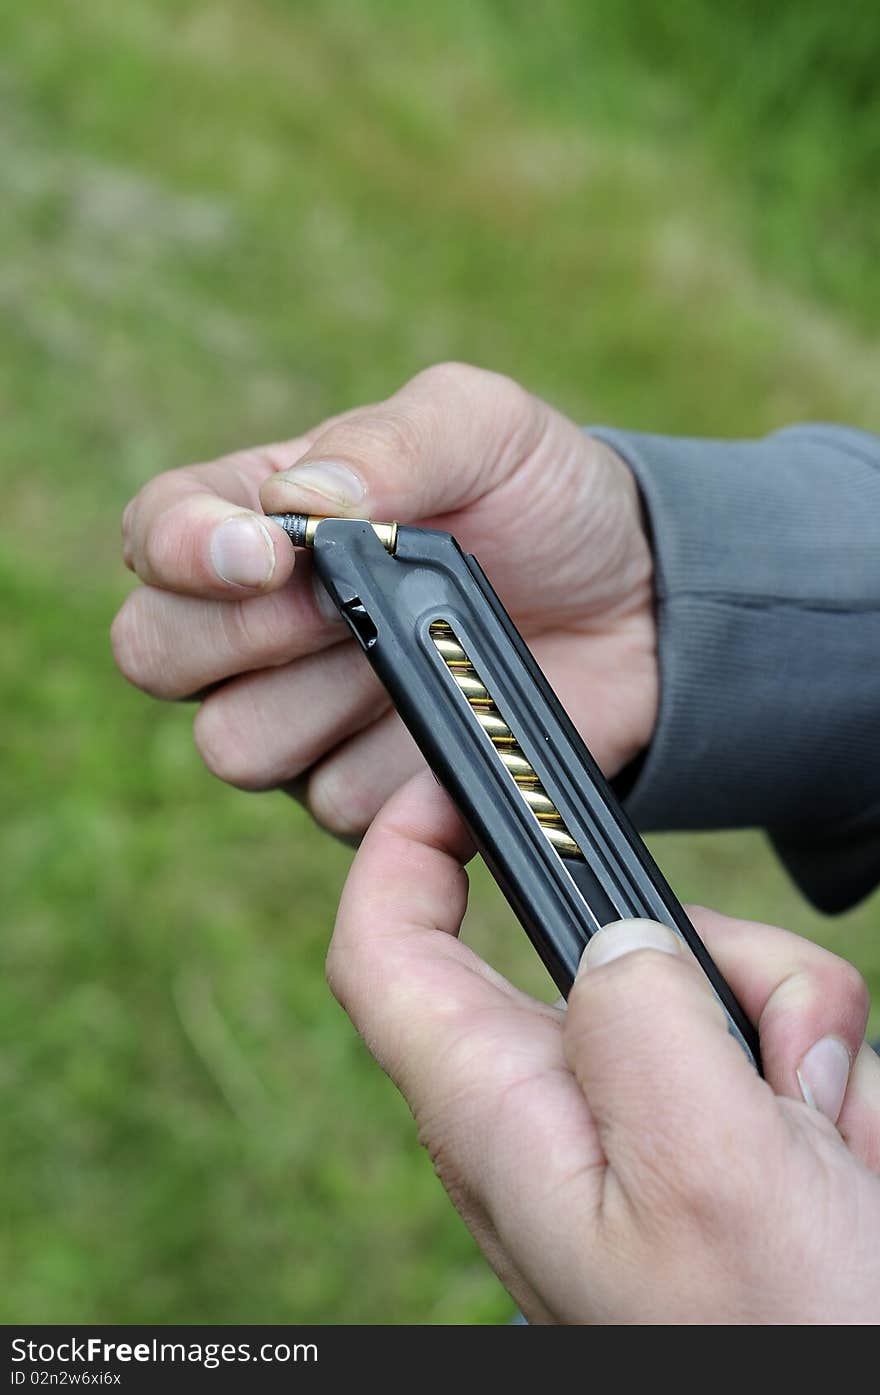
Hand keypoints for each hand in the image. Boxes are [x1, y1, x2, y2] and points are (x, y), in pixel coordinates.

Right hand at [112, 363, 655, 836]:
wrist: (639, 607)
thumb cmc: (547, 500)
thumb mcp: (483, 428)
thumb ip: (390, 442)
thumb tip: (296, 499)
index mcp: (262, 519)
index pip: (155, 535)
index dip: (183, 551)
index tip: (266, 554)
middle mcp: (256, 624)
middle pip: (155, 653)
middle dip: (242, 635)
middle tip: (342, 609)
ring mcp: (300, 716)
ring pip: (236, 743)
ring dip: (328, 701)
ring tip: (422, 651)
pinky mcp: (359, 791)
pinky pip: (337, 803)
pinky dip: (403, 764)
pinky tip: (459, 713)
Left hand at [327, 772, 879, 1323]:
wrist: (860, 1393)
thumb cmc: (785, 1343)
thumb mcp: (715, 1178)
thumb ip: (644, 1025)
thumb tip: (610, 935)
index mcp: (505, 1119)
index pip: (389, 954)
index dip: (396, 849)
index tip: (449, 778)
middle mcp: (558, 1112)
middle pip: (598, 942)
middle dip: (707, 958)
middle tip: (780, 1050)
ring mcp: (639, 1125)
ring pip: (700, 980)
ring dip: (784, 1027)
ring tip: (823, 1141)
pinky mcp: (705, 1138)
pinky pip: (760, 1039)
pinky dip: (814, 1074)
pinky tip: (838, 1155)